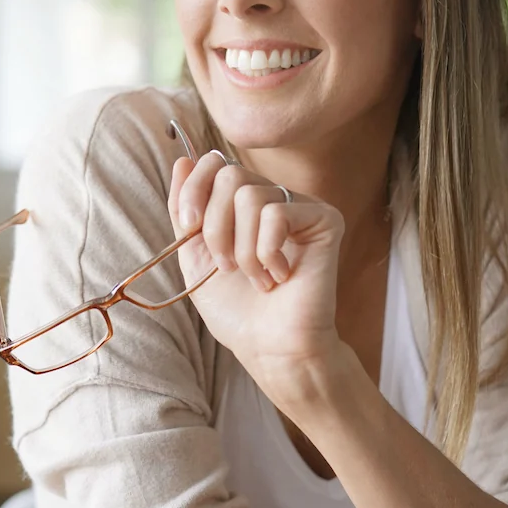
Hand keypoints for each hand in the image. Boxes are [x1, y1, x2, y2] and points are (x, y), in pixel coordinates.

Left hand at [168, 153, 344, 405]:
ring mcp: (301, 207)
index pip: (216, 162)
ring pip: (251, 196)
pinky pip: (278, 214)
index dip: (194, 187)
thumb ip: (185, 209)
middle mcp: (273, 199)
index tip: (187, 225)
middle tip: (225, 267)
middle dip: (215, 225)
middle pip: (231, 174)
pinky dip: (267, 251)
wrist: (271, 348)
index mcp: (242, 204)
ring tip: (256, 278)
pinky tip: (280, 275)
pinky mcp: (324, 220)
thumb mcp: (194, 256)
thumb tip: (183, 159)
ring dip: (242, 248)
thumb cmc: (237, 310)